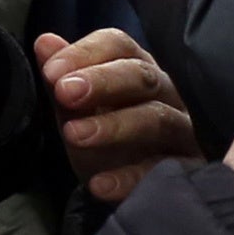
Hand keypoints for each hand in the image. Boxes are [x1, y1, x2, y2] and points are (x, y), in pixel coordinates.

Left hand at [32, 28, 200, 203]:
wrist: (128, 192)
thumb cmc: (106, 143)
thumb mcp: (78, 113)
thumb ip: (62, 80)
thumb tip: (44, 42)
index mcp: (138, 71)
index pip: (119, 46)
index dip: (86, 53)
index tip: (52, 71)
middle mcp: (166, 95)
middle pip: (142, 76)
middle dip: (102, 81)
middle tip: (65, 93)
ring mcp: (182, 131)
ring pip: (157, 118)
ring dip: (114, 125)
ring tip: (74, 135)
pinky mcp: (189, 169)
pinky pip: (163, 170)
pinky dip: (130, 178)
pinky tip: (98, 185)